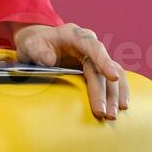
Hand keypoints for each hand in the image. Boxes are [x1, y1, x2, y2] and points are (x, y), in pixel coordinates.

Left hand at [10, 22, 129, 120]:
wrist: (39, 42)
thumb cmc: (35, 42)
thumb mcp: (30, 44)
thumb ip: (37, 50)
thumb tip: (49, 61)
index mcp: (75, 35)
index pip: (94, 47)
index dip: (105, 62)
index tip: (113, 77)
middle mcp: (90, 44)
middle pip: (102, 69)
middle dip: (106, 92)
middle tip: (104, 113)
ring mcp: (95, 56)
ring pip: (113, 75)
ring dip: (115, 95)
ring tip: (112, 116)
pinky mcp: (97, 67)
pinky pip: (112, 79)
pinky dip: (118, 92)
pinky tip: (121, 106)